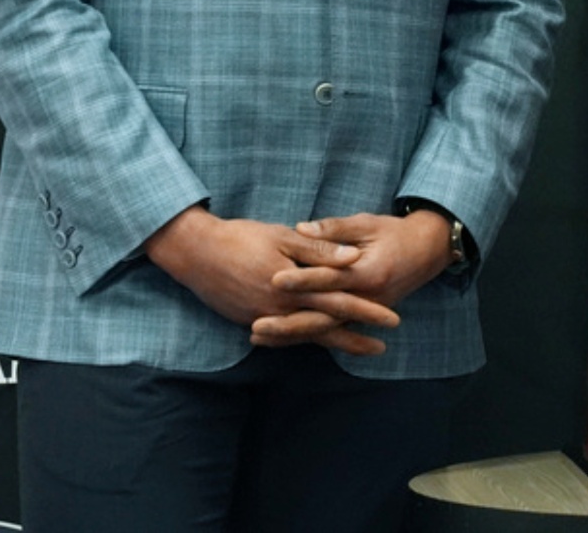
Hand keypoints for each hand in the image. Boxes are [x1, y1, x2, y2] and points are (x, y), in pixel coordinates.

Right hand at [142, 206, 400, 355]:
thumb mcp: (284, 237)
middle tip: (382, 348)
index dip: (367, 312)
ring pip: (305, 336)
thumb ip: (319, 250)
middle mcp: (281, 310)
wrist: (196, 254)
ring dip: (331, 343)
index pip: (340, 303)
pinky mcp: (249, 320)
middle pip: (326, 328)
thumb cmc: (242, 238)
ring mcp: (263, 319)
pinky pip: (282, 336)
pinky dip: (300, 340)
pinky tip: (312, 343)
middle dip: (355, 338)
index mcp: (294, 287)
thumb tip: (353, 258)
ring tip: (356, 349)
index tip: (391, 321)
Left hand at [251, 211, 453, 351]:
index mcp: (368, 272)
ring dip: (291, 335)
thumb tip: (301, 228)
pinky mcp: (361, 317)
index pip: (330, 277)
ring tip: (258, 336)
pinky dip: (305, 336)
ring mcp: (365, 311)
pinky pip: (331, 331)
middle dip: (288, 323)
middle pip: (323, 316)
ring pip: (325, 329)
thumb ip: (334, 229)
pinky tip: (279, 339)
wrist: (427, 251)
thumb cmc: (394, 233)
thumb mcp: (367, 224)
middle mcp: (368, 298)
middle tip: (257, 325)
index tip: (274, 279)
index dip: (302, 278)